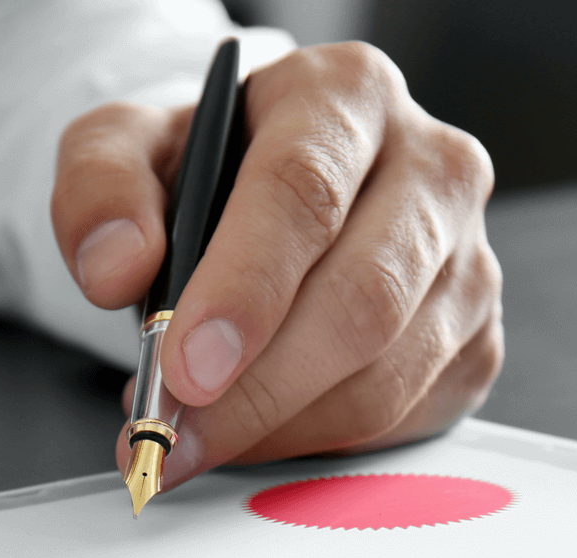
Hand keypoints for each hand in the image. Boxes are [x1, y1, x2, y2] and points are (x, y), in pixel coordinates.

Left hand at [52, 42, 502, 485]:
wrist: (269, 197)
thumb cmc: (211, 173)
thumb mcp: (127, 149)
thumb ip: (100, 190)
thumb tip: (117, 269)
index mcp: (346, 96)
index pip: (306, 191)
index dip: (244, 290)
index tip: (185, 366)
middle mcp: (431, 168)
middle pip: (364, 298)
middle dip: (258, 387)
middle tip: (175, 430)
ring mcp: (469, 259)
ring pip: (386, 374)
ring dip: (278, 427)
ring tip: (197, 434)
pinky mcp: (476, 339)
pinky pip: (402, 418)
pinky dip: (317, 441)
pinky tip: (259, 429)